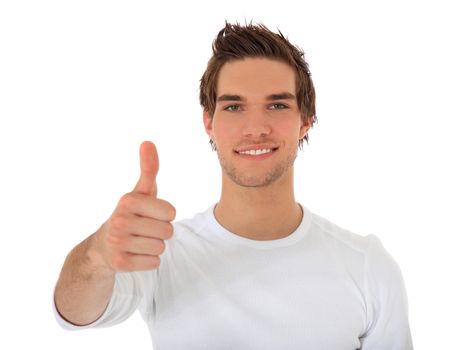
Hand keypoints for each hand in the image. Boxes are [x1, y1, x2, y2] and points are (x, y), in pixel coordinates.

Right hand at [90, 141, 175, 272]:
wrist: (103, 246)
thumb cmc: (131, 214)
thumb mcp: (141, 191)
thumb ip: (148, 168)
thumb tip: (148, 142)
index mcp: (128, 200)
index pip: (170, 212)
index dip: (165, 215)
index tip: (150, 214)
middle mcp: (119, 220)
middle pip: (167, 231)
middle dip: (161, 232)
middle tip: (144, 229)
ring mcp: (117, 243)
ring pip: (161, 248)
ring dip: (154, 246)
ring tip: (139, 241)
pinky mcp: (119, 263)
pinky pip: (153, 263)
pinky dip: (148, 260)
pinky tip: (135, 254)